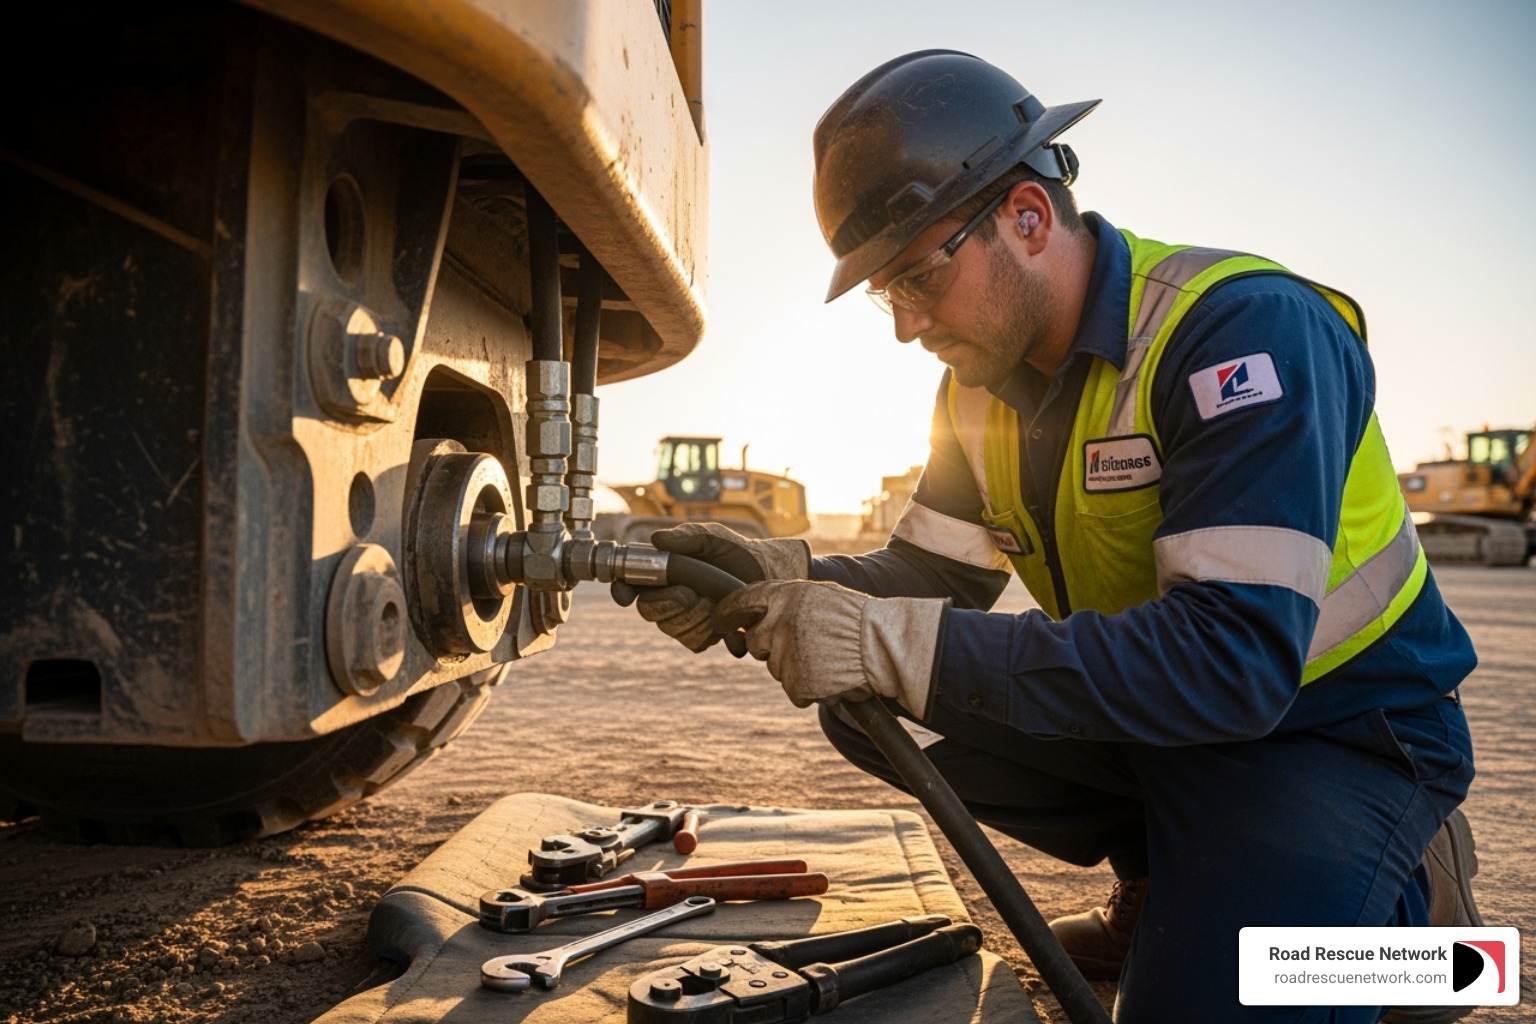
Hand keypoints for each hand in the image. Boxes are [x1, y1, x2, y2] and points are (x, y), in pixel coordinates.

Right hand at [611, 523, 810, 654]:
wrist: (768, 577)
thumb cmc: (738, 552)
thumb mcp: (713, 537)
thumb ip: (688, 536)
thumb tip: (656, 539)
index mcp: (664, 572)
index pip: (630, 585)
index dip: (622, 591)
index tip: (624, 595)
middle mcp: (668, 598)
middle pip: (649, 611)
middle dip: (671, 603)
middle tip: (692, 593)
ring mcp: (684, 620)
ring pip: (673, 629)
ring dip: (698, 615)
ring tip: (717, 600)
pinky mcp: (702, 638)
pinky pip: (695, 642)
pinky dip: (714, 631)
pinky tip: (728, 620)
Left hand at [711, 580, 947, 715]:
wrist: (885, 646)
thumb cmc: (857, 619)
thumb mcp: (820, 596)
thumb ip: (787, 604)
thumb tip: (754, 618)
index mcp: (785, 595)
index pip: (742, 602)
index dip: (728, 612)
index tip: (722, 621)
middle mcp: (779, 623)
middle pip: (755, 643)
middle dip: (771, 647)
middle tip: (804, 646)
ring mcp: (786, 655)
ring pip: (777, 669)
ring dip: (797, 670)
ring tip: (828, 660)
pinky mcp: (797, 683)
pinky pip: (795, 691)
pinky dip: (811, 690)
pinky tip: (832, 677)